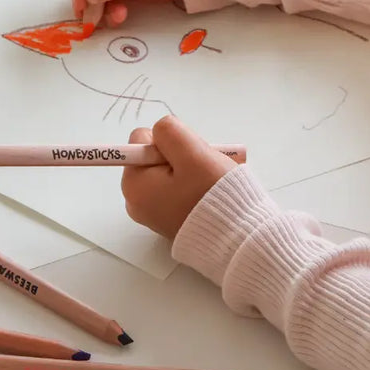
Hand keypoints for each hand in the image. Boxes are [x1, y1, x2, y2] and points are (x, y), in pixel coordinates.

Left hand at [122, 117, 235, 238]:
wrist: (237, 237)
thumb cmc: (212, 194)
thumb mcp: (191, 152)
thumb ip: (169, 132)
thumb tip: (159, 132)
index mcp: (133, 184)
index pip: (143, 139)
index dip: (170, 142)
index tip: (188, 159)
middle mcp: (135, 201)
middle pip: (156, 156)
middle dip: (180, 156)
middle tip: (201, 170)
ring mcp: (153, 213)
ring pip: (170, 171)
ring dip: (190, 169)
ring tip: (208, 182)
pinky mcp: (169, 220)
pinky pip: (177, 189)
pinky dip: (192, 185)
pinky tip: (208, 192)